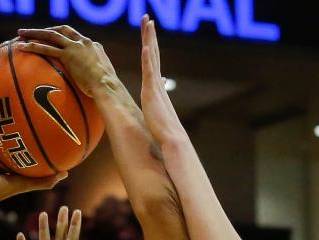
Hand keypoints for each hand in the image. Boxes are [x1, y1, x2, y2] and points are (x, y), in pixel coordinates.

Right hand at [0, 108, 67, 207]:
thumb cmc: (4, 190)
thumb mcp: (29, 183)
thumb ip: (46, 180)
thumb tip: (67, 174)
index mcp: (8, 159)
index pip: (16, 141)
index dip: (22, 130)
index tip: (30, 115)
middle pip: (0, 130)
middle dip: (3, 116)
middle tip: (8, 99)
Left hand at [16, 25, 117, 98]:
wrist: (108, 88)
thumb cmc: (109, 92)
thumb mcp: (104, 82)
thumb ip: (96, 80)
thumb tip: (94, 93)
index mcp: (93, 46)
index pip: (76, 37)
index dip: (64, 37)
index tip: (55, 39)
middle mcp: (84, 42)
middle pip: (62, 30)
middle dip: (47, 30)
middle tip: (34, 32)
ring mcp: (76, 47)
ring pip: (51, 35)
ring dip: (34, 33)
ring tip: (20, 34)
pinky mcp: (68, 55)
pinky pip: (47, 48)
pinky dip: (34, 46)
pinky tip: (22, 47)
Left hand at [139, 15, 183, 144]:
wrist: (172, 141)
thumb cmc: (165, 132)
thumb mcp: (156, 114)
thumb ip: (156, 103)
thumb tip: (159, 97)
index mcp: (157, 88)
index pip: (153, 63)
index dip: (151, 47)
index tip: (149, 33)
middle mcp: (157, 83)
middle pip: (153, 54)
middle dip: (150, 35)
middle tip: (147, 18)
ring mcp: (155, 87)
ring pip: (152, 57)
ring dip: (149, 39)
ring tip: (147, 22)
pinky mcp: (152, 93)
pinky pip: (149, 72)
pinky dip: (148, 59)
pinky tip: (145, 46)